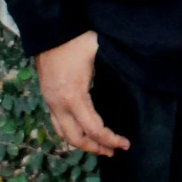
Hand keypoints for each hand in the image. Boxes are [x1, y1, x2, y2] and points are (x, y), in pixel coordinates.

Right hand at [35, 30, 129, 156]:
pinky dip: (70, 133)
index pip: (94, 129)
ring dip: (82, 143)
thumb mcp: (99, 53)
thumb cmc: (76, 39)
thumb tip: (134, 77)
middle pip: (76, 139)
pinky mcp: (46, 97)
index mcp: (74, 96)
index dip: (111, 140)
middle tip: (113, 151)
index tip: (125, 144)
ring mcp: (50, 102)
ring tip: (99, 146)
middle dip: (96, 148)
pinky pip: (56, 124)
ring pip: (63, 134)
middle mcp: (59, 104)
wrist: (48, 30)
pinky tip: (82, 132)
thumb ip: (115, 70)